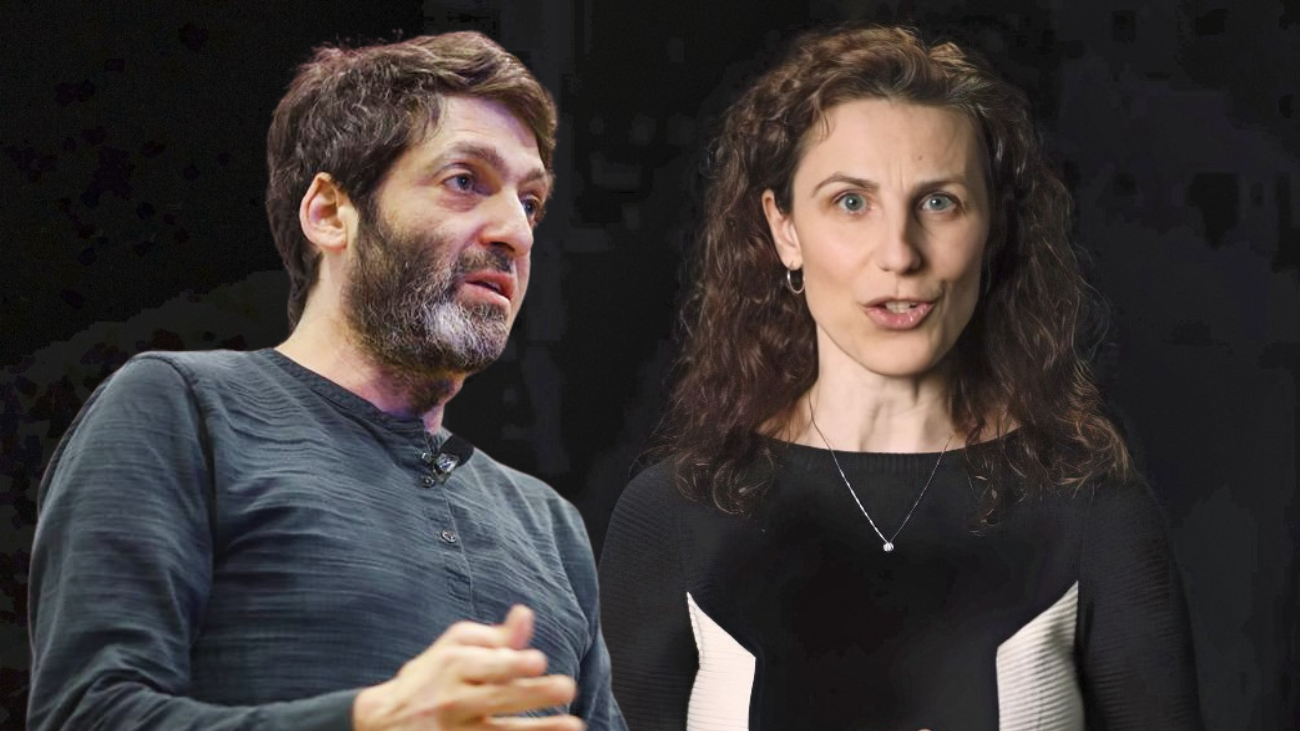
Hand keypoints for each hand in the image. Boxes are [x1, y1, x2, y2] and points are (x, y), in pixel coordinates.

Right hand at [352, 605, 583, 730]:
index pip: (487, 666)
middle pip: (497, 699)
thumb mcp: (453, 649)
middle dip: (532, 694)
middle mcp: (454, 701)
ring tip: (574, 724)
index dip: (512, 664)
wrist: (382, 722)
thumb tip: (525, 615)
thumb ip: (493, 637)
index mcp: (454, 667)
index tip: (539, 661)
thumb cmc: (430, 677)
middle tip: (568, 687)